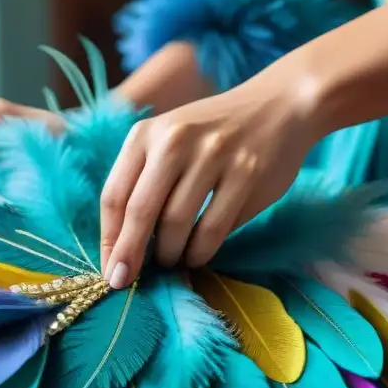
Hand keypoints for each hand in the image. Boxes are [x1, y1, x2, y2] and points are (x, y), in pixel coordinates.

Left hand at [99, 78, 319, 287]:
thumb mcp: (168, 141)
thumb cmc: (211, 135)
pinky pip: (213, 228)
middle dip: (130, 255)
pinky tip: (196, 255)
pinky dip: (200, 251)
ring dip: (169, 254)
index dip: (109, 239)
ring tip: (170, 261)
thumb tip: (124, 248)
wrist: (278, 105)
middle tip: (126, 282)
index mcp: (145, 133)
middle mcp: (175, 140)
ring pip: (177, 224)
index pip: (114, 195)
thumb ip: (144, 182)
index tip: (109, 270)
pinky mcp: (246, 173)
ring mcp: (213, 155)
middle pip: (140, 211)